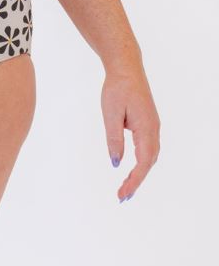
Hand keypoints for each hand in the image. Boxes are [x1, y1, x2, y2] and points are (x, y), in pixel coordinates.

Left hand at [101, 58, 160, 202]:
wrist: (126, 68)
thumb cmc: (117, 88)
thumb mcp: (111, 114)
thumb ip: (114, 139)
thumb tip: (115, 163)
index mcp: (147, 129)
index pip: (143, 162)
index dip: (134, 181)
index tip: (122, 194)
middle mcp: (154, 130)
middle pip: (148, 163)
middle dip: (136, 181)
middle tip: (121, 197)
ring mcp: (153, 127)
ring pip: (149, 157)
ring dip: (139, 173)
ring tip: (125, 188)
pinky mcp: (148, 124)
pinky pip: (147, 149)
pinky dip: (141, 162)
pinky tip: (132, 170)